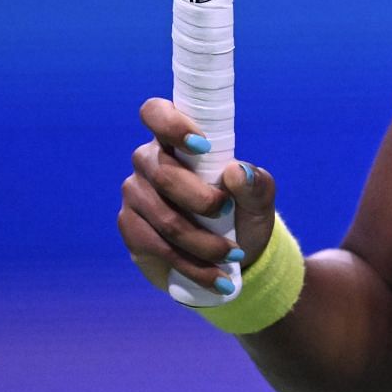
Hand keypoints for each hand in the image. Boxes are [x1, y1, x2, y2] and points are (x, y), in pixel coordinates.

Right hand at [118, 97, 276, 292]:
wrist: (234, 254)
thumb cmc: (244, 211)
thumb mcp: (260, 198)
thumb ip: (255, 183)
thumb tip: (235, 171)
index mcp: (177, 140)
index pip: (154, 113)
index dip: (171, 124)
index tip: (202, 145)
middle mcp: (149, 161)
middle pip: (163, 173)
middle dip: (200, 199)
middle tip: (226, 212)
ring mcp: (136, 195)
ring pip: (163, 218)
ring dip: (202, 241)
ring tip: (234, 255)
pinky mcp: (131, 229)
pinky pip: (157, 247)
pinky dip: (192, 265)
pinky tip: (217, 278)